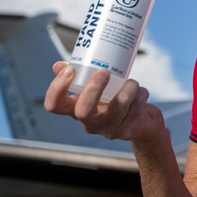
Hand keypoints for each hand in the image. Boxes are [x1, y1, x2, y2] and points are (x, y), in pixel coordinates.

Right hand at [44, 61, 163, 142]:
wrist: (141, 123)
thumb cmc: (115, 102)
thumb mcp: (96, 90)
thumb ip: (80, 77)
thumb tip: (60, 65)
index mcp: (77, 110)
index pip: (54, 105)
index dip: (57, 89)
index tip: (70, 69)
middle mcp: (90, 123)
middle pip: (82, 112)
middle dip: (93, 90)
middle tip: (105, 72)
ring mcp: (109, 130)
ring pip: (117, 110)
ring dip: (127, 90)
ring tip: (132, 82)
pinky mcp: (128, 131)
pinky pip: (136, 111)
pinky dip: (141, 96)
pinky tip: (141, 92)